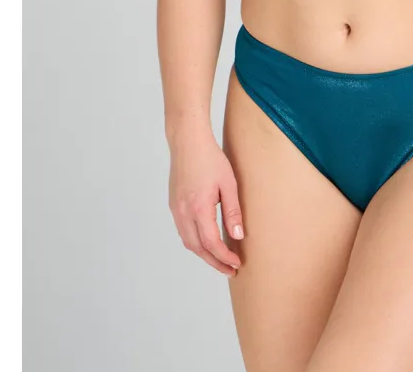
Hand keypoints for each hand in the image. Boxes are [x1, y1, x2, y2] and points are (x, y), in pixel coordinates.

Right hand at [167, 130, 243, 276]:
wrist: (187, 141)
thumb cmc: (210, 158)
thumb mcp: (229, 184)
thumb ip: (233, 211)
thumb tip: (238, 236)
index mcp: (198, 208)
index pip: (211, 243)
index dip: (224, 257)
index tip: (237, 263)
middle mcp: (183, 212)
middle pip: (197, 248)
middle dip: (214, 262)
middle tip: (230, 270)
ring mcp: (176, 209)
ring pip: (188, 241)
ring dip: (204, 254)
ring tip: (220, 259)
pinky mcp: (174, 204)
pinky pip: (183, 231)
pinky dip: (195, 241)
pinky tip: (207, 241)